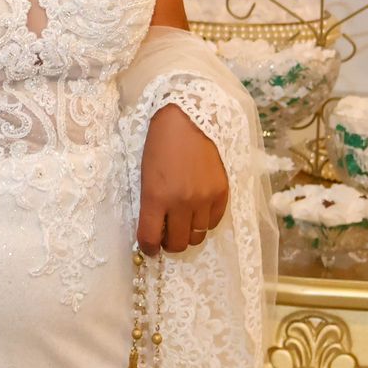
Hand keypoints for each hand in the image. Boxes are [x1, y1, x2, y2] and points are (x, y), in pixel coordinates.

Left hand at [137, 101, 228, 254]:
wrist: (189, 118)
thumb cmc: (160, 143)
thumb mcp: (145, 174)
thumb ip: (149, 203)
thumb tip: (155, 228)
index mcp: (155, 196)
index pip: (150, 238)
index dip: (148, 248)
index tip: (149, 248)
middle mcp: (181, 202)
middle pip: (176, 243)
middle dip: (168, 244)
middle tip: (166, 234)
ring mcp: (204, 199)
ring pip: (197, 237)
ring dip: (187, 234)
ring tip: (182, 222)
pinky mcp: (222, 193)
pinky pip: (214, 223)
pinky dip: (204, 222)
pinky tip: (198, 211)